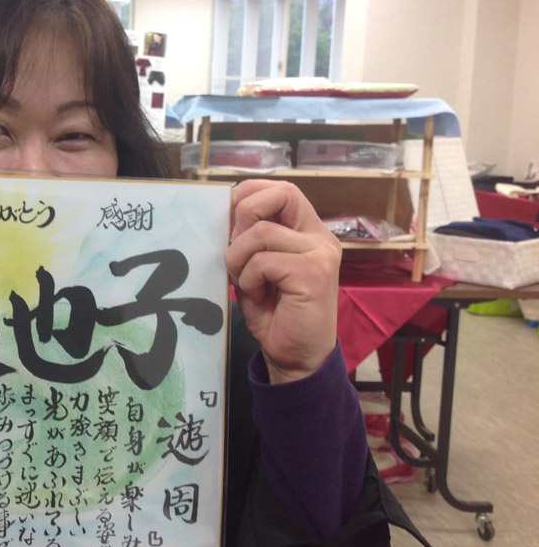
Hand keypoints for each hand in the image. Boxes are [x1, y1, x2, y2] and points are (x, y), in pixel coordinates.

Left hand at [224, 180, 341, 383]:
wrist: (295, 357)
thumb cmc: (274, 313)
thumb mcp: (254, 269)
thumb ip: (248, 240)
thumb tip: (226, 211)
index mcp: (307, 232)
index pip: (283, 189)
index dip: (252, 192)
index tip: (230, 213)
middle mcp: (319, 237)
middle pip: (282, 194)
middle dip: (245, 214)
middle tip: (235, 247)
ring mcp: (320, 253)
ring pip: (261, 234)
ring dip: (239, 259)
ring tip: (247, 283)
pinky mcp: (314, 273)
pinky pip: (263, 262)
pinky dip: (249, 280)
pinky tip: (258, 296)